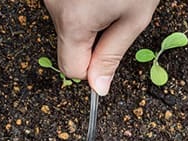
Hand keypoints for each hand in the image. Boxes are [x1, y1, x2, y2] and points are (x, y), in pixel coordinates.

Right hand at [44, 0, 158, 95]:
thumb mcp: (134, 18)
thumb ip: (112, 55)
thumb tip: (99, 86)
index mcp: (73, 21)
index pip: (71, 69)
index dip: (93, 68)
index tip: (108, 54)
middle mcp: (53, 6)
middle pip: (68, 45)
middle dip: (91, 39)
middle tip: (115, 16)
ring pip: (67, 25)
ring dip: (87, 19)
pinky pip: (65, 8)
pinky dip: (81, 5)